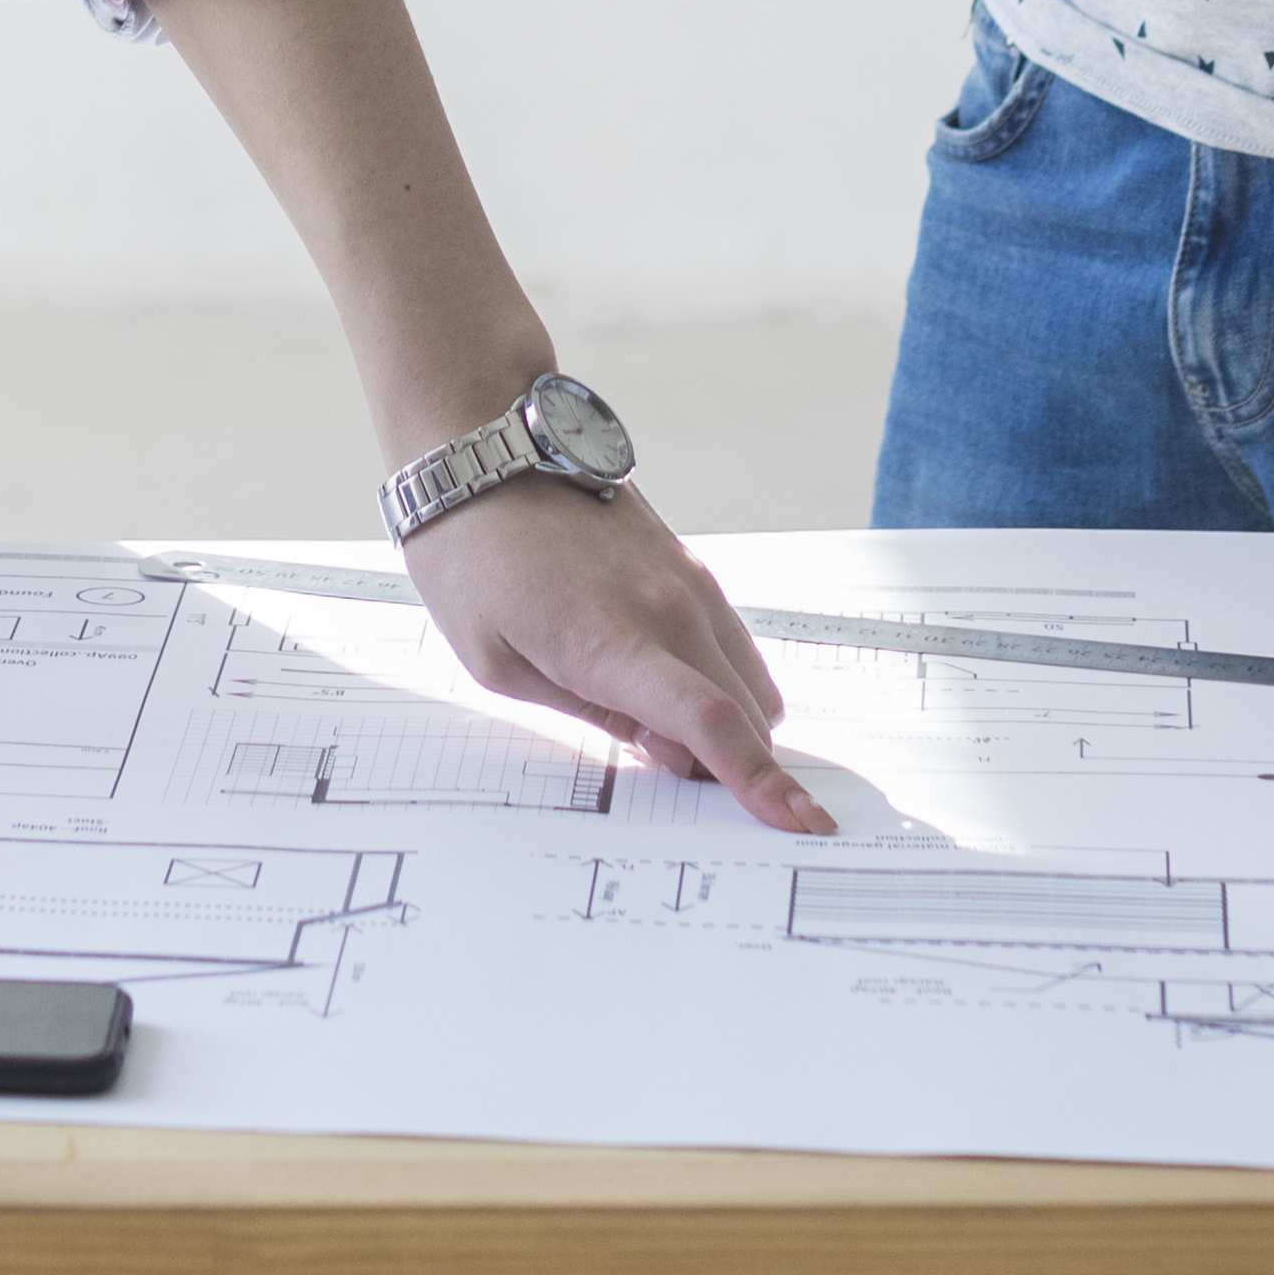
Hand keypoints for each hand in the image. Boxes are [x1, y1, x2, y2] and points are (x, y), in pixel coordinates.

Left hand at [400, 485, 828, 834]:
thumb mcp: (499, 665)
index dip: (762, 783)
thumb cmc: (469, 560)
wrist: (480, 449)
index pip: (710, 723)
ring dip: (733, 724)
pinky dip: (723, 682)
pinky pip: (732, 642)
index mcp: (612, 642)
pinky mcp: (688, 565)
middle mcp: (669, 607)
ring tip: (657, 730)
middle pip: (748, 716)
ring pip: (751, 682)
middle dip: (737, 768)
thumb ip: (593, 716)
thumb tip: (670, 754)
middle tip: (671, 782)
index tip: (805, 825)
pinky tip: (668, 686)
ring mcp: (686, 581)